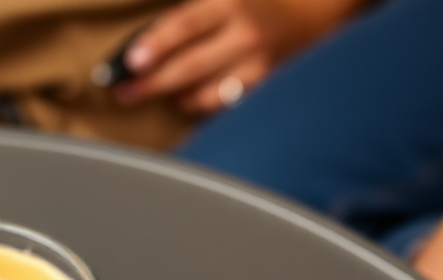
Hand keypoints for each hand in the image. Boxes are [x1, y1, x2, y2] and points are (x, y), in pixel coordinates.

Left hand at [114, 0, 358, 113]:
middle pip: (187, 66)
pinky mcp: (264, 87)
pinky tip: (188, 101)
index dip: (155, 44)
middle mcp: (244, 33)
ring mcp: (256, 64)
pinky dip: (201, 106)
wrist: (317, 9)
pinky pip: (223, 106)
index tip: (130, 62)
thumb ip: (192, 11)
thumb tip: (148, 38)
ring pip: (204, 94)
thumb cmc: (258, 1)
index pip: (184, 25)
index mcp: (230, 1)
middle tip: (125, 94)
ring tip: (161, 97)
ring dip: (176, 98)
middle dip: (151, 83)